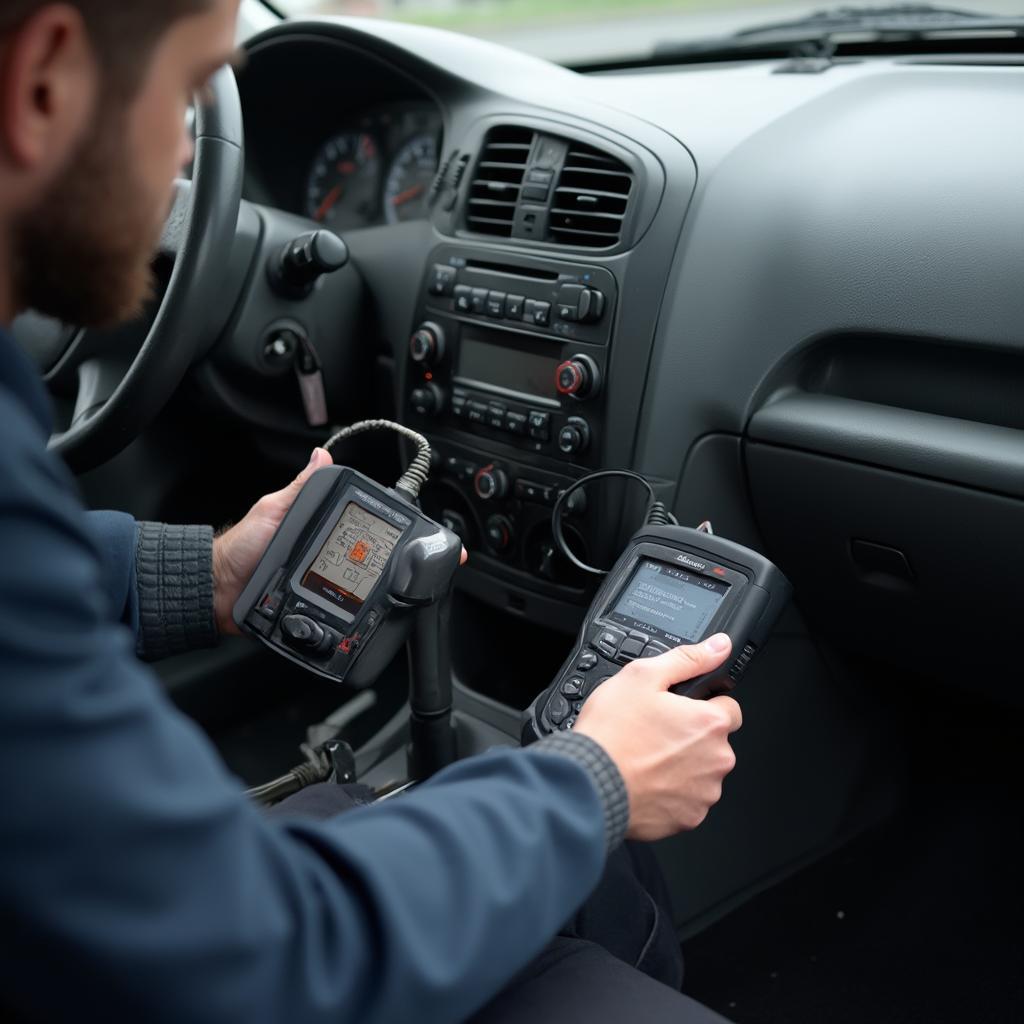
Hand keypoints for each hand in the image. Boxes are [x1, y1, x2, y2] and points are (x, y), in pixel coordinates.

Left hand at [212, 449, 469, 635]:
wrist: (220, 593)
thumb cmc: (242, 549)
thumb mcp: (273, 511)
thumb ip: (299, 488)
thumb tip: (320, 456)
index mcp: (327, 528)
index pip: (369, 526)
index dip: (399, 529)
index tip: (428, 534)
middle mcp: (334, 555)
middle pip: (379, 559)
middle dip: (408, 562)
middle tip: (435, 566)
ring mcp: (331, 583)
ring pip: (370, 588)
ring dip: (392, 590)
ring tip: (417, 591)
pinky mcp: (323, 608)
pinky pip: (349, 611)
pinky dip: (367, 614)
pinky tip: (384, 615)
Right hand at [574, 634, 741, 840]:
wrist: (590, 783)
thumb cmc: (612, 734)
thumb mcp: (642, 677)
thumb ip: (688, 659)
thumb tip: (719, 647)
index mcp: (709, 723)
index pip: (729, 708)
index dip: (702, 705)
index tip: (678, 711)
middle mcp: (716, 760)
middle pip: (715, 742)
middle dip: (692, 736)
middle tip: (655, 732)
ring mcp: (704, 792)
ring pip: (702, 771)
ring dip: (684, 765)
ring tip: (647, 757)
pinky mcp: (689, 818)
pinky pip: (689, 800)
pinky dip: (673, 792)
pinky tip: (647, 780)